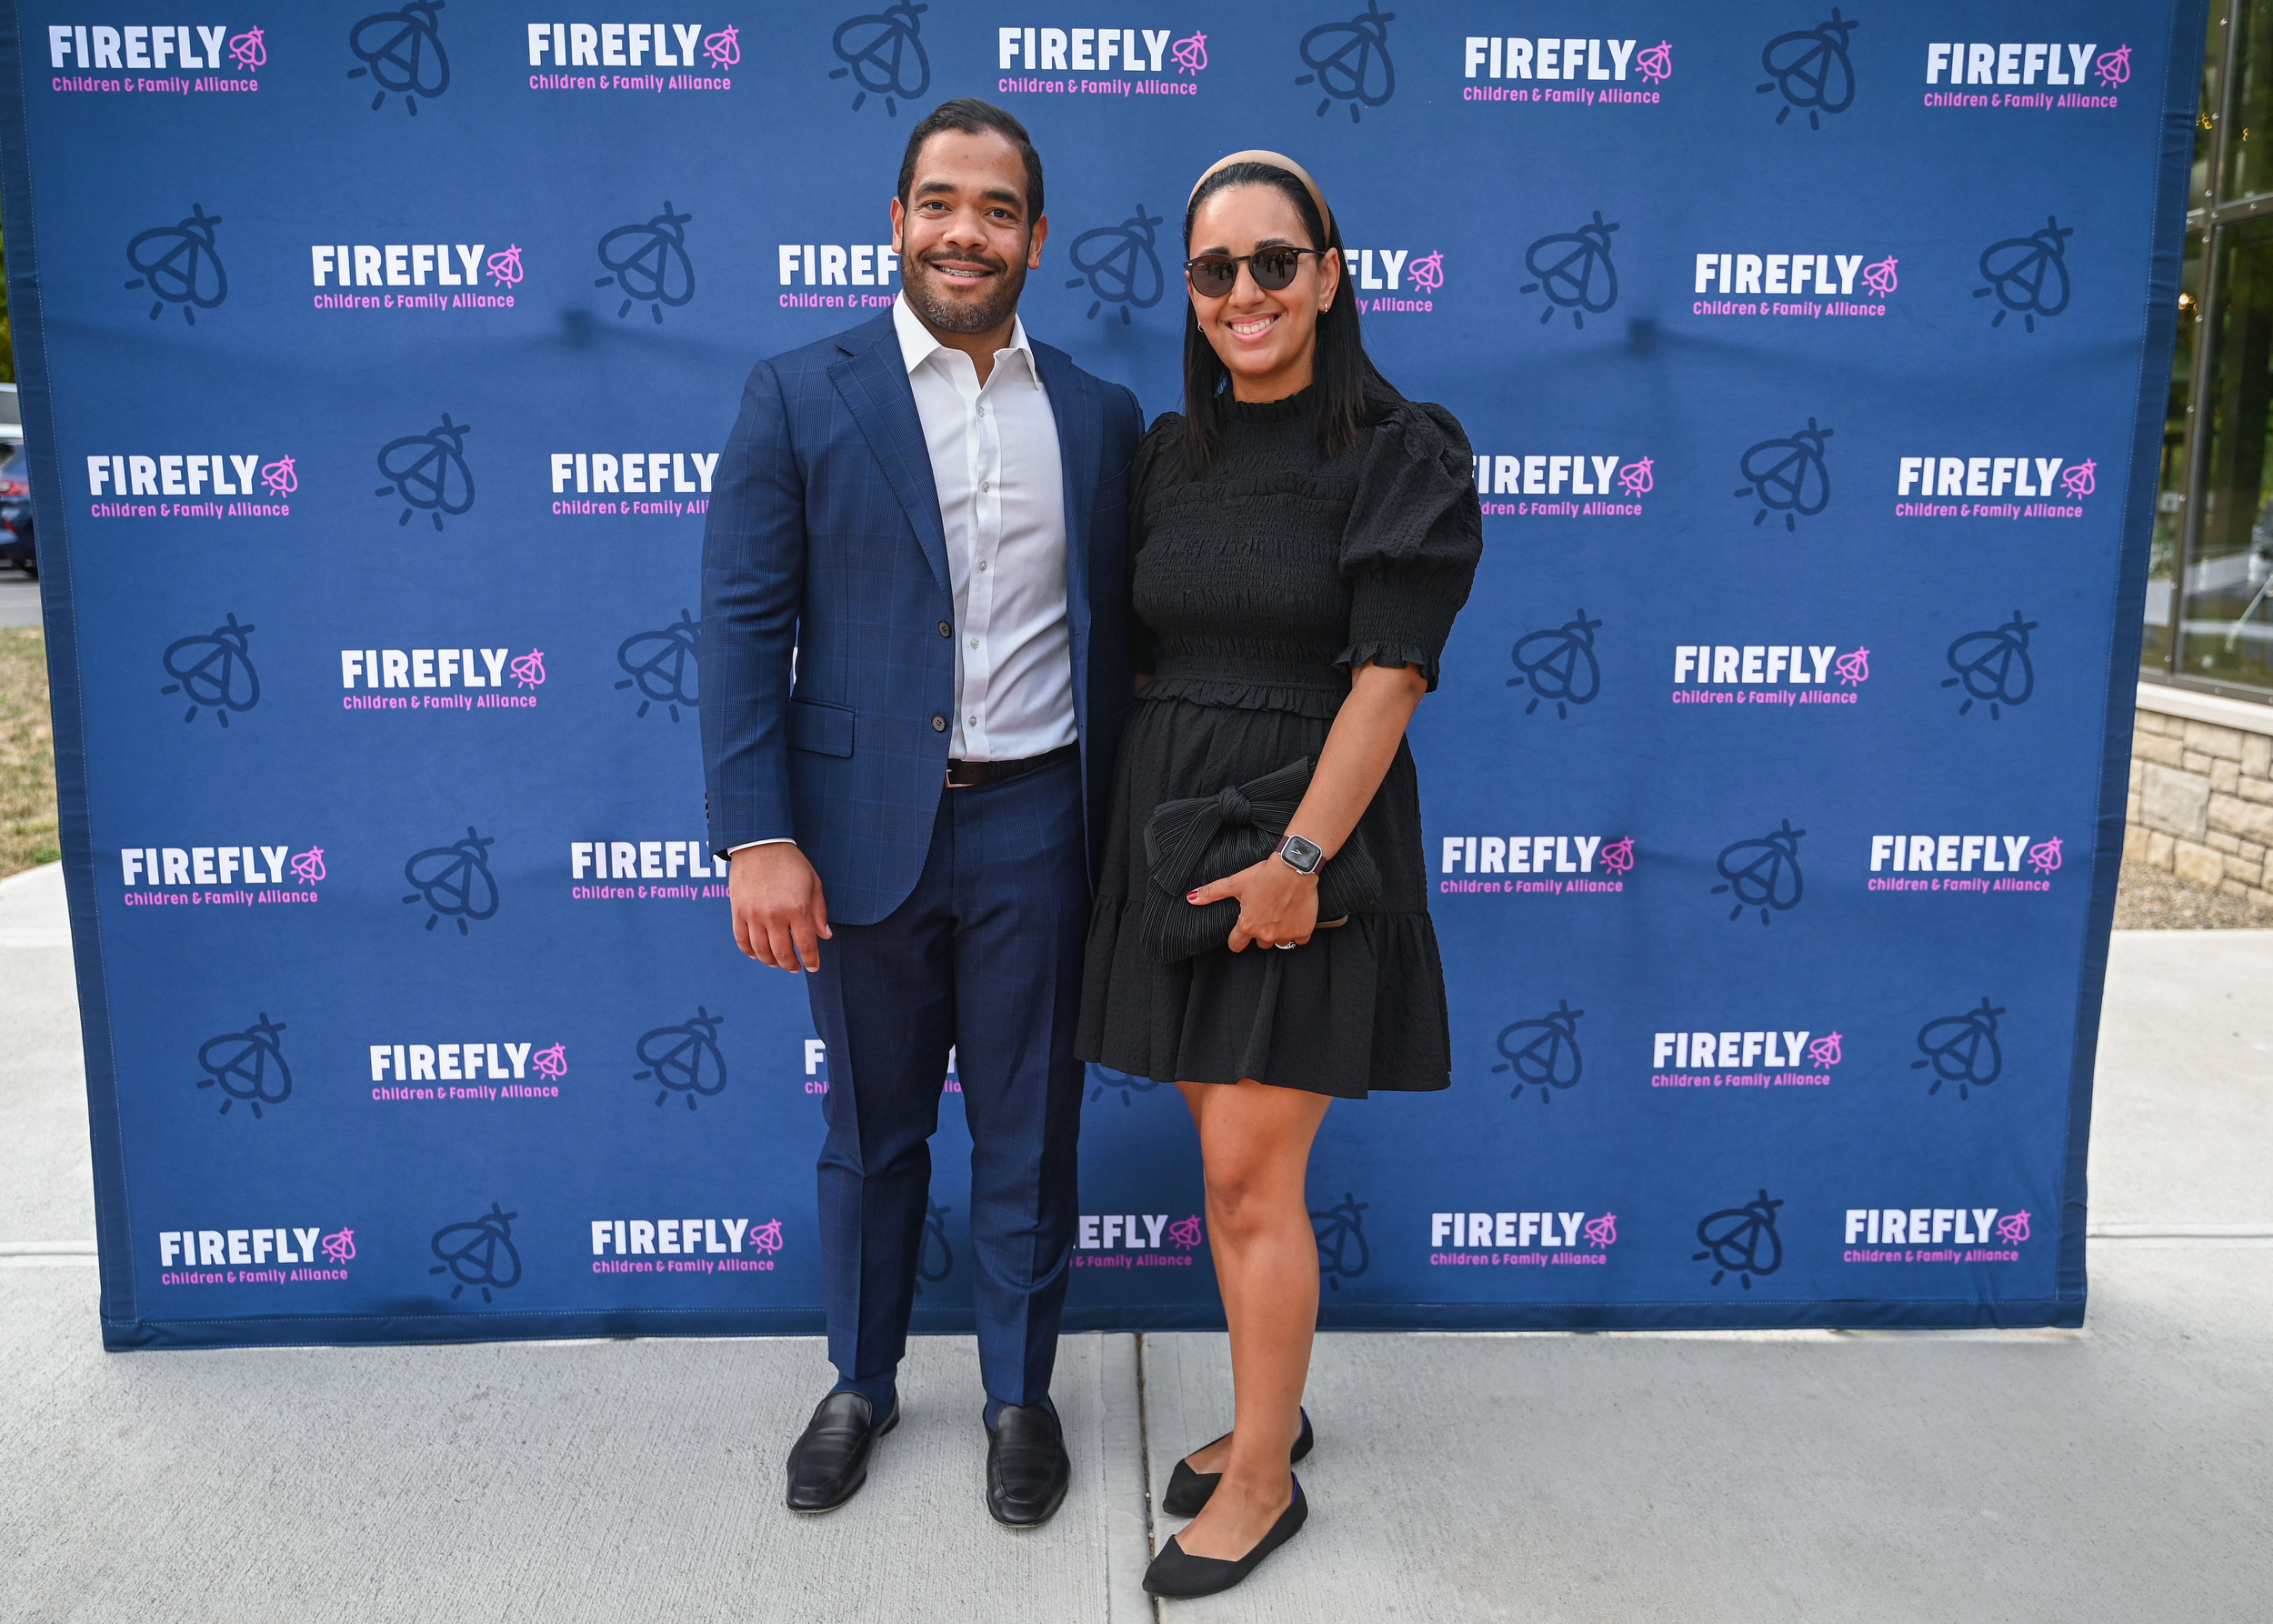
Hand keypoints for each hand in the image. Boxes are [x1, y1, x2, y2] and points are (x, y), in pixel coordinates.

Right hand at [729, 844, 831, 972]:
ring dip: (771, 961)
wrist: (760, 843)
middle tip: (795, 968)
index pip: (806, 945)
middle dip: (791, 965)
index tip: (813, 967)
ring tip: (778, 963)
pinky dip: (750, 951)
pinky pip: (741, 940)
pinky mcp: (737, 911)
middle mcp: (774, 915)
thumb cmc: (791, 862)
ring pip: (761, 950)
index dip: (811, 960)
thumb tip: (825, 936)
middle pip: (782, 952)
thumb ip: (819, 912)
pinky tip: (757, 954)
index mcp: (797, 908)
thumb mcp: (813, 883)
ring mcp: (753, 914)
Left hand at [1187, 854, 1318, 951]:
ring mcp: (1285, 934)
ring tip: (1281, 914)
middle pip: (1260, 943)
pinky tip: (1295, 916)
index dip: (1237, 940)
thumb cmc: (1265, 875)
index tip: (1240, 934)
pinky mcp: (1303, 931)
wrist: (1294, 868)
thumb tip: (1192, 898)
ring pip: (1280, 942)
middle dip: (1261, 932)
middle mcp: (1265, 934)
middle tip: (1265, 914)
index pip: (1236, 945)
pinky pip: (1299, 939)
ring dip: (1279, 932)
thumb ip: (1213, 892)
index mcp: (1247, 925)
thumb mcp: (1236, 882)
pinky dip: (1298, 930)